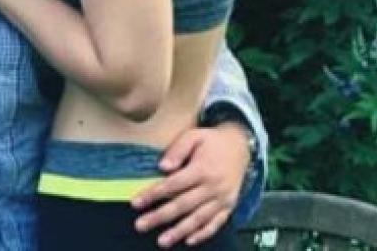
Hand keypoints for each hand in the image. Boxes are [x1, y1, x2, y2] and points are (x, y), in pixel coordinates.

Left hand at [131, 122, 249, 246]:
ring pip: (198, 219)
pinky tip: (188, 240)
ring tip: (162, 241)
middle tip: (140, 225)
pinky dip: (202, 234)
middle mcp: (213, 187)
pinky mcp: (228, 206)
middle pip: (182, 205)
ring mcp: (222, 199)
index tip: (136, 203)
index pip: (173, 184)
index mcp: (202, 169)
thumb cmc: (213, 141)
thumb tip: (163, 166)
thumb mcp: (194, 136)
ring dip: (179, 232)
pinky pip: (216, 224)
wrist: (241, 146)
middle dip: (159, 217)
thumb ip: (178, 149)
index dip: (153, 194)